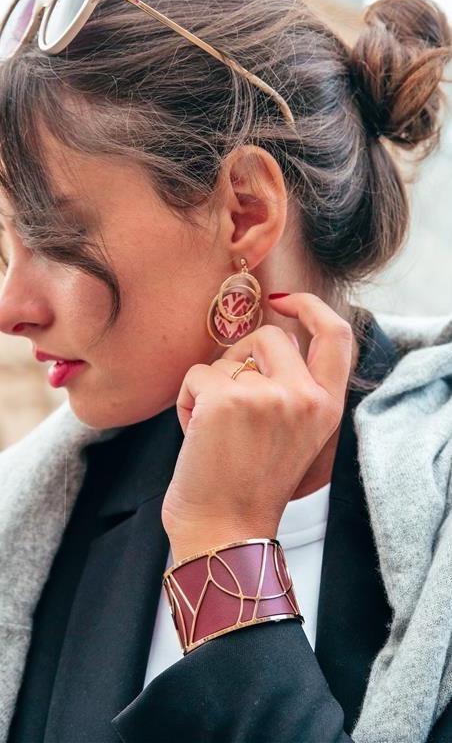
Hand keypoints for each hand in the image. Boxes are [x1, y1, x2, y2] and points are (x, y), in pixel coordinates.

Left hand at [162, 293, 352, 561]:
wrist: (224, 534)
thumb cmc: (250, 487)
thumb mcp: (297, 437)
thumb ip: (294, 390)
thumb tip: (268, 340)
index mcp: (327, 407)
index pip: (336, 335)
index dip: (310, 306)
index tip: (283, 300)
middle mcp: (305, 397)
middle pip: (269, 336)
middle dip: (240, 355)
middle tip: (227, 395)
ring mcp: (267, 397)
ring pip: (227, 360)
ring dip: (211, 389)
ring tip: (213, 432)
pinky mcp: (226, 401)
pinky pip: (196, 375)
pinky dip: (186, 400)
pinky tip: (194, 434)